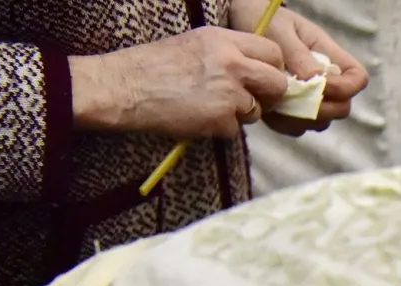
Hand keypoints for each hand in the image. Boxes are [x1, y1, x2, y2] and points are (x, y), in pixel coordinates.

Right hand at [70, 27, 288, 138]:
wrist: (123, 86)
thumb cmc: (155, 65)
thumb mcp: (196, 44)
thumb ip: (230, 53)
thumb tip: (259, 69)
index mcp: (224, 40)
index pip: (273, 52)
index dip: (273, 68)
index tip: (264, 78)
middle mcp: (231, 63)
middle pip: (277, 83)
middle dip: (269, 95)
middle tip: (253, 99)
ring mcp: (227, 92)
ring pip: (256, 110)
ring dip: (240, 114)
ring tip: (209, 105)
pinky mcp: (219, 118)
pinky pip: (234, 130)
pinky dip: (219, 128)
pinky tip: (196, 117)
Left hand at [231, 0, 368, 135]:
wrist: (240, 23)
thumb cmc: (264, 20)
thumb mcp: (281, 32)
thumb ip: (299, 56)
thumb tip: (316, 80)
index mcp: (330, 56)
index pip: (357, 79)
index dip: (346, 88)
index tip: (322, 84)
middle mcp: (325, 80)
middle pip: (342, 107)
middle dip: (323, 109)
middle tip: (296, 98)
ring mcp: (309, 97)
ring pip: (321, 122)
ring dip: (303, 118)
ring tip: (279, 102)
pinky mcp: (290, 109)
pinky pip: (297, 127)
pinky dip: (285, 123)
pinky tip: (269, 108)